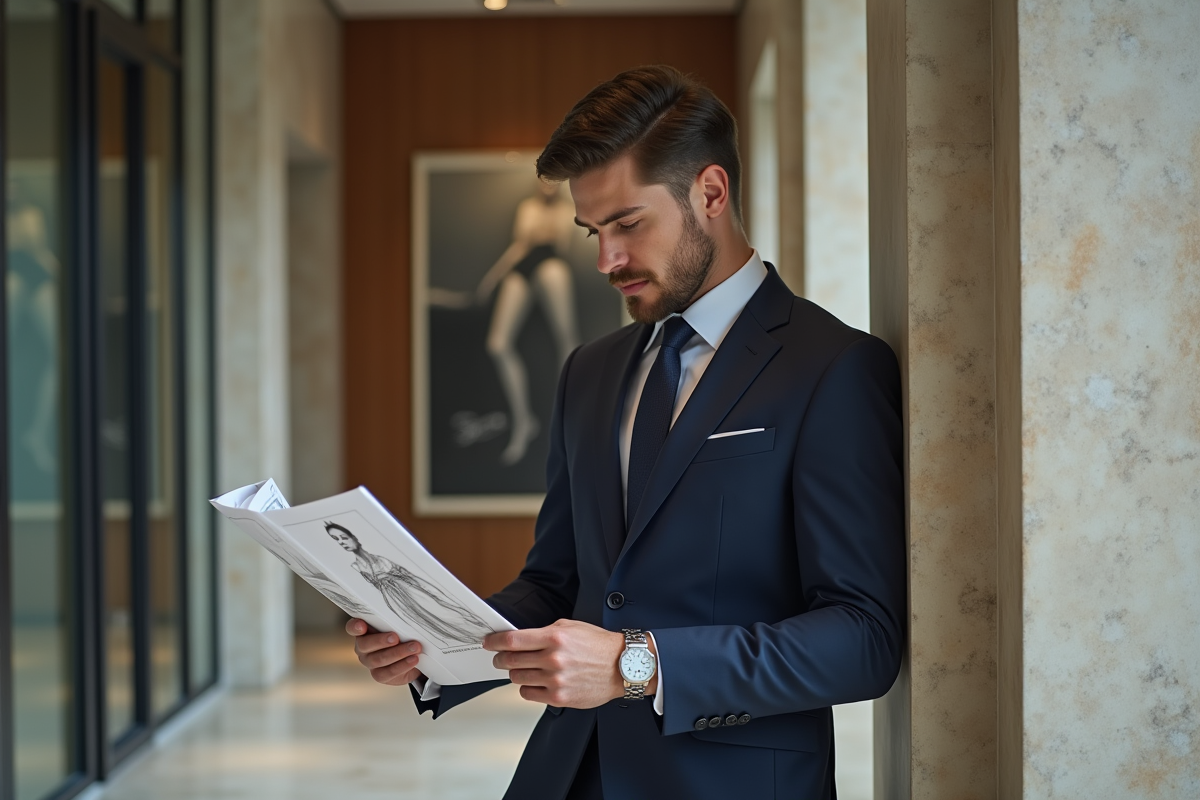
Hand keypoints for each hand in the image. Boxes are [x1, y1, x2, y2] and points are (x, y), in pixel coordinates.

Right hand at [345, 618, 424, 686]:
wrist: (410, 657)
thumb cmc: (401, 636)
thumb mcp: (397, 626)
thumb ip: (396, 620)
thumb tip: (408, 612)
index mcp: (363, 632)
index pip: (352, 628)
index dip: (355, 627)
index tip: (362, 625)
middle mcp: (362, 648)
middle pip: (365, 645)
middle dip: (381, 641)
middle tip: (396, 637)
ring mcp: (369, 663)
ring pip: (379, 659)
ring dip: (398, 653)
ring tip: (414, 647)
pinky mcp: (379, 675)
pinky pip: (388, 672)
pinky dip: (403, 665)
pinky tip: (413, 659)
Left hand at [484, 619, 652, 708]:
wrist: (622, 666)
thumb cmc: (598, 645)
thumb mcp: (570, 627)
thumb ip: (544, 632)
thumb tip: (519, 639)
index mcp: (555, 637)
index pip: (512, 640)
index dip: (494, 641)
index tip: (488, 642)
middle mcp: (553, 659)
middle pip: (510, 660)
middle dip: (500, 658)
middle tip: (499, 657)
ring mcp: (555, 680)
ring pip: (517, 677)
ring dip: (515, 672)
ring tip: (524, 668)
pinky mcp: (559, 697)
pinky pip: (528, 693)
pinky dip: (527, 687)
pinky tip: (535, 681)